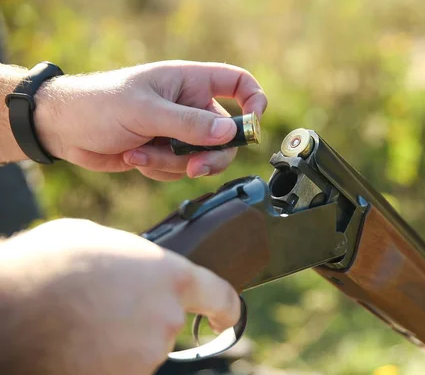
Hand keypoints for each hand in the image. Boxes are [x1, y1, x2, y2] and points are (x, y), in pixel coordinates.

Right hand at [0, 219, 239, 374]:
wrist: (7, 312)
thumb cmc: (48, 266)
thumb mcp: (97, 239)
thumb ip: (131, 256)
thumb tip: (131, 266)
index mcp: (170, 276)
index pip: (219, 295)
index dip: (226, 307)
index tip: (226, 318)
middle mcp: (166, 318)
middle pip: (168, 321)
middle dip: (143, 315)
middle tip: (105, 303)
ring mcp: (144, 355)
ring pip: (140, 346)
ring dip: (120, 337)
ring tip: (83, 318)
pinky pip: (120, 366)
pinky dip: (103, 358)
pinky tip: (77, 340)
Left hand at [33, 60, 267, 180]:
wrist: (61, 129)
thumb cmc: (98, 104)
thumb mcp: (145, 111)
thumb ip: (188, 124)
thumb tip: (230, 133)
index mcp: (190, 81)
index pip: (238, 83)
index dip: (253, 102)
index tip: (252, 126)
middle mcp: (190, 106)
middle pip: (226, 135)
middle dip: (209, 155)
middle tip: (194, 168)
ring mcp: (178, 132)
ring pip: (201, 158)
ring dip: (171, 163)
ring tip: (138, 152)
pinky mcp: (165, 153)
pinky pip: (179, 170)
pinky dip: (159, 170)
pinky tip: (133, 158)